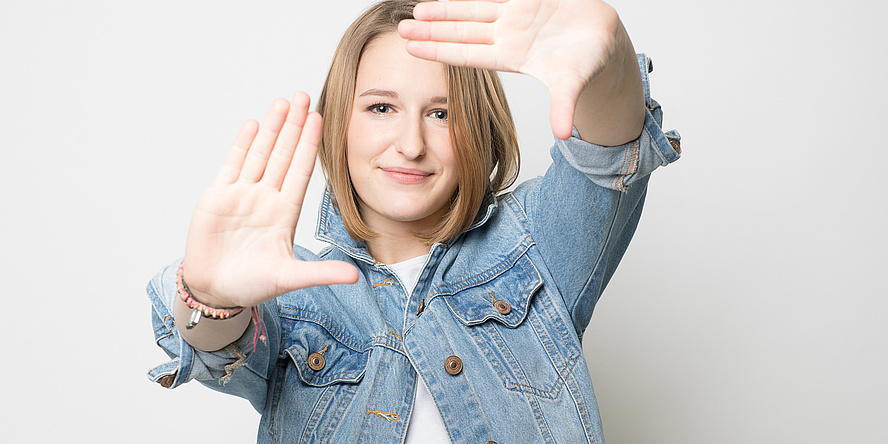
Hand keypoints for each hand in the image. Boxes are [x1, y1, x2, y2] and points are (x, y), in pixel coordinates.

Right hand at [183, 92, 358, 307]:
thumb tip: (354, 277)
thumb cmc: (251, 286)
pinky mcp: (217, 197)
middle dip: (295, 125)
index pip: (300, 171)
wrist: (214, 291)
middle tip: (306, 95)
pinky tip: (254, 124)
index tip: (321, 119)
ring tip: (284, 102)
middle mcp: (266, 199)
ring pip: (260, 154)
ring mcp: (242, 195)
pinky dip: (243, 144)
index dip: (310, 145)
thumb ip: (320, 274)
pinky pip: (233, 165)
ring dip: (272, 128)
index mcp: (285, 214)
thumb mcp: (289, 278)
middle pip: (283, 154)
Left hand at [398, 0, 638, 140]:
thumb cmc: (588, 62)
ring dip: (446, 8)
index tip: (412, 49)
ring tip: (417, 8)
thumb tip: (564, 134)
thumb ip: (564, 106)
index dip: (439, 49)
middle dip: (432, 30)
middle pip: (461, 32)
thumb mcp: (573, 85)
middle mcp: (508, 34)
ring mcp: (516, 15)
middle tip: (401, 28)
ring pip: (473, 10)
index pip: (467, 53)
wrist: (605, 40)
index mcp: (512, 56)